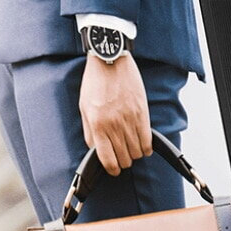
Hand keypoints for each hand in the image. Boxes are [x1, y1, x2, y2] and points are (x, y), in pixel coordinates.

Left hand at [79, 53, 152, 175]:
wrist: (110, 60)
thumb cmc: (94, 83)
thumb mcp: (84, 108)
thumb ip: (89, 132)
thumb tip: (96, 150)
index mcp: (98, 125)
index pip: (108, 160)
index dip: (112, 170)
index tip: (114, 170)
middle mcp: (114, 125)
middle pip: (124, 158)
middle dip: (123, 162)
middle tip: (122, 158)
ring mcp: (129, 120)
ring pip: (136, 152)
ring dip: (134, 155)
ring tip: (131, 149)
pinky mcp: (142, 113)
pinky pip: (147, 140)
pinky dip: (146, 148)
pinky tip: (143, 146)